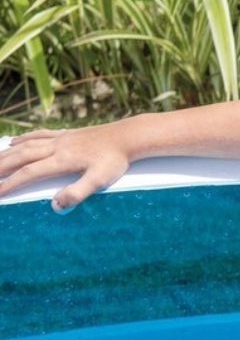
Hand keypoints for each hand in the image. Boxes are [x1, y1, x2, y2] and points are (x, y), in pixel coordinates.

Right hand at [0, 125, 130, 210]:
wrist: (128, 136)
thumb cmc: (115, 160)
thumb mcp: (100, 180)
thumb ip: (77, 193)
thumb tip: (55, 206)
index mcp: (61, 160)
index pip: (29, 173)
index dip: (11, 183)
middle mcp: (56, 147)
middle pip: (20, 157)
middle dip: (1, 167)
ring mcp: (61, 138)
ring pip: (26, 145)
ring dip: (7, 153)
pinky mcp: (67, 133)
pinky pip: (39, 134)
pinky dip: (24, 138)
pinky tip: (15, 140)